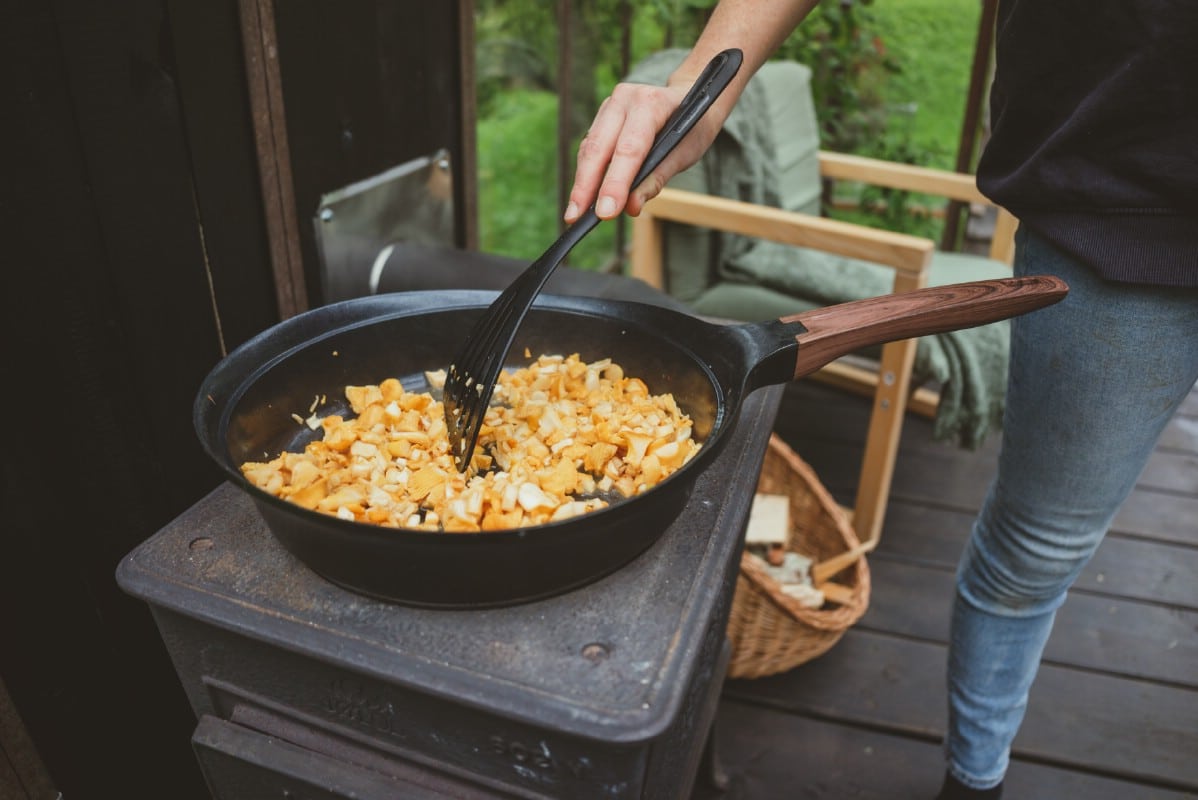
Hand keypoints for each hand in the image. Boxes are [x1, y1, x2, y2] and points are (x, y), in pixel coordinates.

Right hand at [563, 77, 724, 222]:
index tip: (605, 212)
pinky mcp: (601, 117)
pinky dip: (586, 173)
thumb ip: (657, 179)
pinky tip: (582, 196)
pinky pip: (589, 148)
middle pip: (599, 148)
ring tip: (575, 212)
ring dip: (581, 182)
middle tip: (576, 217)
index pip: (629, 149)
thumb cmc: (692, 128)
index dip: (615, 183)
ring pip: (589, 148)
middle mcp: (625, 99)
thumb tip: (631, 207)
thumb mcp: (685, 154)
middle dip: (586, 186)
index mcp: (651, 103)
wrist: (690, 99)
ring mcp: (610, 106)